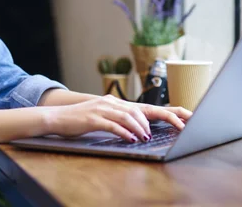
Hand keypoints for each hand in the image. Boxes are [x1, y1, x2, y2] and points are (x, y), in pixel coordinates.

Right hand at [43, 95, 191, 142]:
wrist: (57, 117)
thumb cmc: (80, 120)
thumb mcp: (103, 117)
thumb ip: (119, 120)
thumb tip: (137, 130)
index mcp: (116, 103)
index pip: (146, 107)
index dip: (167, 111)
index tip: (184, 118)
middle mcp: (112, 103)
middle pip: (140, 110)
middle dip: (161, 119)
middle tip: (175, 128)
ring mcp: (103, 109)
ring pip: (128, 116)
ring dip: (140, 128)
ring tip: (147, 137)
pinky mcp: (93, 118)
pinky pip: (113, 125)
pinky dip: (124, 132)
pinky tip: (131, 139)